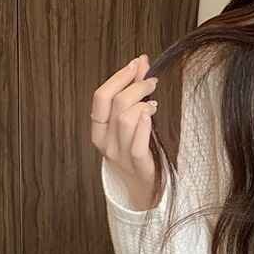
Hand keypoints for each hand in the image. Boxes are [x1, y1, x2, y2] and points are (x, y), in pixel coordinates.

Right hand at [91, 53, 159, 210]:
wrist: (142, 190)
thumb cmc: (136, 152)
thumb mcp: (129, 124)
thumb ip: (132, 96)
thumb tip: (141, 65)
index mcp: (99, 130)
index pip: (101, 97)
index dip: (118, 77)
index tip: (136, 64)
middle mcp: (105, 142)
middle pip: (116, 104)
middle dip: (135, 86)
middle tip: (151, 81)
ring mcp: (120, 155)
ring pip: (126, 120)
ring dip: (143, 104)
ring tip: (154, 103)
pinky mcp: (137, 165)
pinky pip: (137, 143)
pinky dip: (144, 125)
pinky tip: (151, 114)